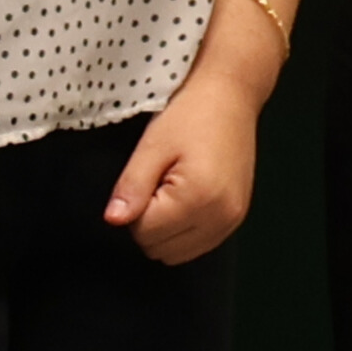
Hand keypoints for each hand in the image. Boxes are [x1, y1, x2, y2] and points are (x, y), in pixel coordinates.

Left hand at [105, 65, 261, 263]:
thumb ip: (131, 186)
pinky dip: (183, 229)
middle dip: (147, 223)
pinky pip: (201, 243)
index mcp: (198, 200)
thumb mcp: (151, 146)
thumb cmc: (188, 115)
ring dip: (165, 229)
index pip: (146, 233)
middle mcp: (222, 218)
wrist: (229, 97)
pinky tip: (182, 196)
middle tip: (153, 182)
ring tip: (168, 187)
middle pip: (163, 249)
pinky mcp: (238, 217)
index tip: (140, 179)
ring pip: (181, 253)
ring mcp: (234, 221)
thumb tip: (113, 220)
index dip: (131, 209)